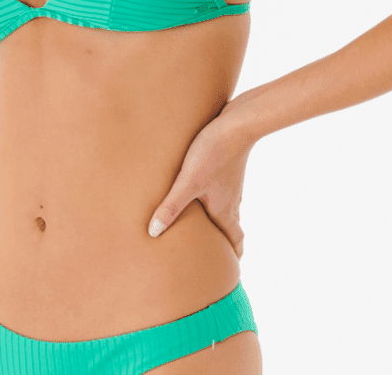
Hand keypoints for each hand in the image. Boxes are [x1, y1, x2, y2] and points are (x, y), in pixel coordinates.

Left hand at [147, 100, 254, 258]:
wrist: (237, 122)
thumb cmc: (212, 153)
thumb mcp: (188, 182)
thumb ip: (171, 207)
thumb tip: (153, 233)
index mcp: (224, 210)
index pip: (234, 240)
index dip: (233, 256)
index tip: (232, 270)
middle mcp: (232, 199)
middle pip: (231, 226)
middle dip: (224, 241)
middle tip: (216, 253)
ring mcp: (232, 181)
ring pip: (228, 206)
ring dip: (220, 218)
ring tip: (206, 224)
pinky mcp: (228, 164)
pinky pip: (224, 188)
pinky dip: (217, 197)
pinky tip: (204, 188)